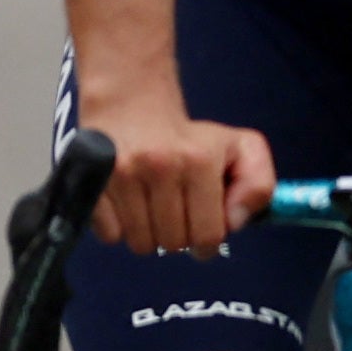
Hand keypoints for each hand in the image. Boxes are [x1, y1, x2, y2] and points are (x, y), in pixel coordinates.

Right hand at [85, 92, 275, 259]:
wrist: (133, 106)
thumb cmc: (193, 137)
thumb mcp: (243, 149)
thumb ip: (259, 186)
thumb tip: (235, 223)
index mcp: (199, 161)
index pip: (208, 234)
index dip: (208, 244)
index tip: (204, 235)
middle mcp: (160, 167)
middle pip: (173, 243)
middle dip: (180, 238)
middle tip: (178, 215)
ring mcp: (122, 175)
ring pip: (142, 243)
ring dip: (151, 235)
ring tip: (155, 209)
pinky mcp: (92, 183)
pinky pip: (111, 235)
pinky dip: (120, 229)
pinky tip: (130, 206)